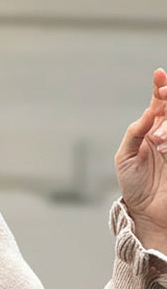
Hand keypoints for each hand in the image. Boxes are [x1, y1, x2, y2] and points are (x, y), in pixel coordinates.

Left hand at [115, 68, 166, 252]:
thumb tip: (149, 112)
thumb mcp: (125, 157)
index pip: (160, 102)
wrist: (146, 212)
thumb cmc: (133, 186)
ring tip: (159, 140)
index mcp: (152, 129)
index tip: (158, 75)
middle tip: (163, 92)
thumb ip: (135, 132)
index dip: (161, 86)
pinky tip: (163, 146)